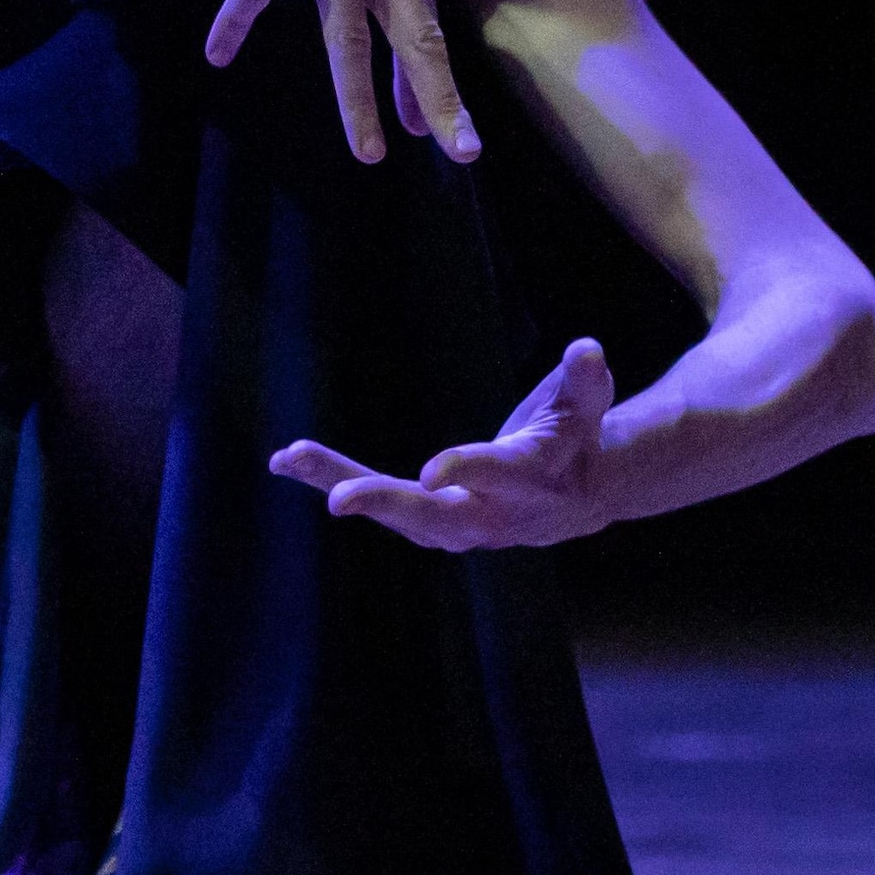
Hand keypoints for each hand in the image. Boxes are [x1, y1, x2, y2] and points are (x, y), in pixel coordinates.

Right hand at [204, 0, 503, 161]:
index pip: (428, 26)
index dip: (437, 84)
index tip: (450, 137)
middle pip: (413, 38)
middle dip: (438, 98)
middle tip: (463, 152)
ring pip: (348, 37)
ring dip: (358, 98)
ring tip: (369, 151)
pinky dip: (234, 21)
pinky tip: (216, 54)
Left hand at [271, 335, 621, 549]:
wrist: (577, 498)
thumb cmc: (575, 436)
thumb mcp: (586, 404)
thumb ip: (584, 379)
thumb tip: (586, 348)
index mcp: (530, 479)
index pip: (497, 475)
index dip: (466, 472)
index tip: (431, 470)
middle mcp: (491, 514)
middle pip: (435, 516)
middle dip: (388, 505)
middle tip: (338, 501)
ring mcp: (456, 526)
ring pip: (395, 513)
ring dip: (338, 484)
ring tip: (288, 456)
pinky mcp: (428, 523)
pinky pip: (379, 504)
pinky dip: (333, 481)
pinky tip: (288, 460)